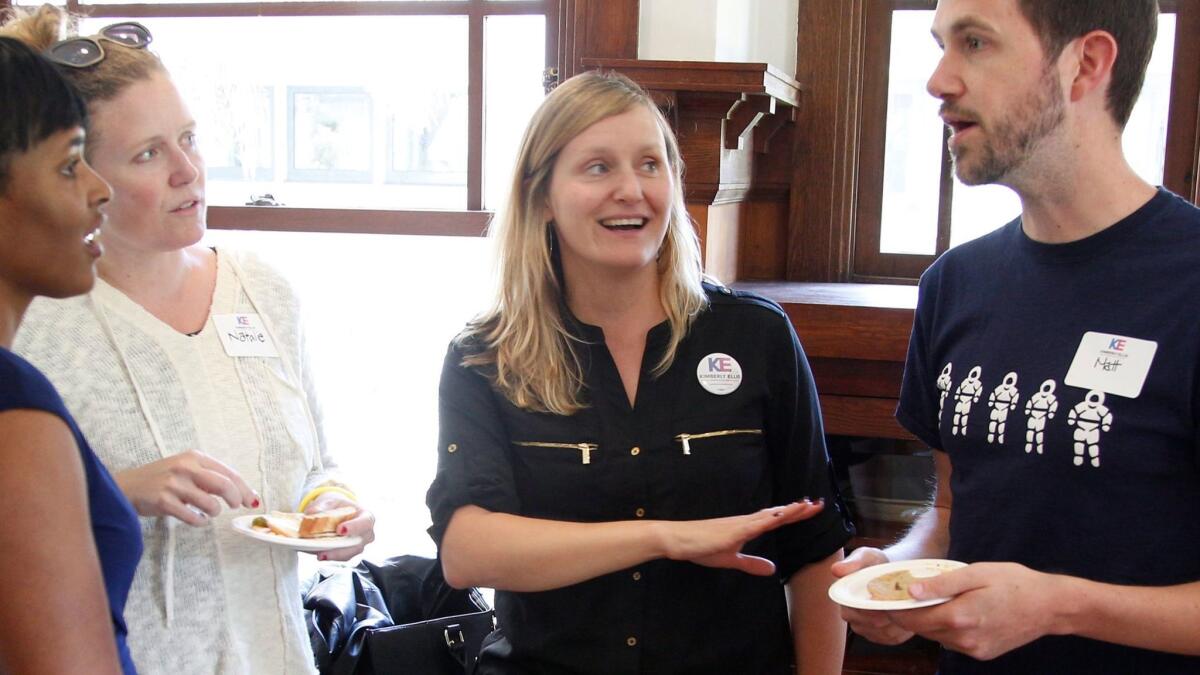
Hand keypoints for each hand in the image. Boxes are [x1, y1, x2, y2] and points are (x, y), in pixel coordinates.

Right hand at [115, 450, 258, 525]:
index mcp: (194, 457)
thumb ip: (210, 477)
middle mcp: (185, 467)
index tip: (252, 500)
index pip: (228, 472)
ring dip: (214, 511)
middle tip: (235, 506)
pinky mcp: (164, 501)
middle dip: (235, 498)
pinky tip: (198, 519)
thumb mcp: (185, 469)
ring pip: (210, 503)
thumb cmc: (161, 479)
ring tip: (207, 512)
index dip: (244, 488)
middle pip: (224, 485)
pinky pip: (193, 517)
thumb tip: (242, 493)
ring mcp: (174, 484)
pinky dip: (200, 521)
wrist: (125, 486)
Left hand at [304, 491, 375, 561]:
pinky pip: (341, 558)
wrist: (336, 512)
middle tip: (325, 549)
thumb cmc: (337, 506)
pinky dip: (330, 557)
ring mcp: (359, 545)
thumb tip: (313, 513)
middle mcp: (365, 533)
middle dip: (341, 549)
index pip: (365, 523)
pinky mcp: (348, 553)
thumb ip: (321, 507)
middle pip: (358, 544)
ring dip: (333, 555)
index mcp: (366, 516)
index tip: (340, 530)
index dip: (354, 527)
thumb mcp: (329, 502)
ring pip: (349, 554)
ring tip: (319, 554)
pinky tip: (319, 554)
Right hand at [659, 500, 824, 575]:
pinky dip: (772, 519)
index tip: (810, 509)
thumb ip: (751, 563)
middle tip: (819, 503)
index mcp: (747, 528)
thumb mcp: (731, 559)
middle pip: (778, 514)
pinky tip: (782, 516)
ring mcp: (741, 524)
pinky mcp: (734, 530)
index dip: (793, 515)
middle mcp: (747, 522)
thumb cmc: (701, 547)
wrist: (679, 540)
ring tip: (808, 505)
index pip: (776, 520)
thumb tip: (772, 570)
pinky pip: (757, 523)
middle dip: (799, 510)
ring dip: (790, 511)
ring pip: (771, 515)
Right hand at [830, 547, 915, 645]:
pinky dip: (904, 630)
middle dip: (889, 616)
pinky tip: (910, 617)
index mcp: (844, 598)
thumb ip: (852, 563)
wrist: (890, 570)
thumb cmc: (875, 563)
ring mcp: (865, 628)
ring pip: (883, 634)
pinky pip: (892, 639)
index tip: (890, 600)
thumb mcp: (865, 557)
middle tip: (904, 604)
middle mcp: (851, 616)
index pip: (856, 611)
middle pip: (872, 625)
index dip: (874, 608)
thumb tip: (836, 570)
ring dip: (899, 624)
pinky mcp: (879, 635)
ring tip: (909, 609)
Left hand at [888, 562, 1062, 660]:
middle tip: (898, 596)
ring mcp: (974, 649)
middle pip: (923, 629)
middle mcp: (965, 638)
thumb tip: (911, 590)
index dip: (895, 609)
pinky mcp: (982, 653)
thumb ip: (941, 584)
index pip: (914, 618)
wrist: (1049, 606)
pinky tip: (951, 612)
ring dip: (927, 621)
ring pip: (936, 636)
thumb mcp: (975, 573)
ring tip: (924, 601)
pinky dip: (945, 628)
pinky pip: (953, 641)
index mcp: (961, 617)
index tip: (882, 598)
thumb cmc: (1013, 582)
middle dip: (908, 614)